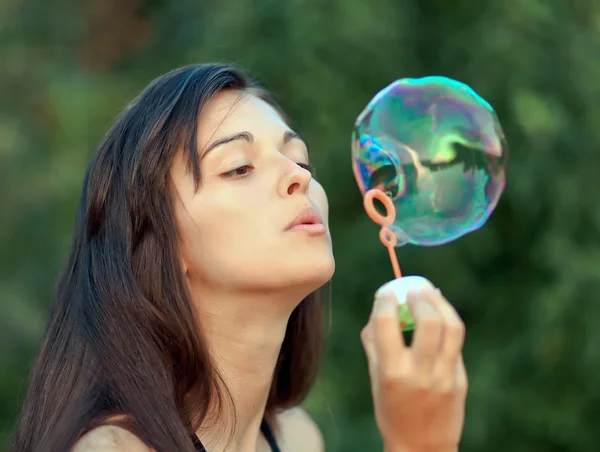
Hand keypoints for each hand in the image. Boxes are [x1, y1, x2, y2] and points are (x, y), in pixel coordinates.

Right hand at [360, 276, 467, 451]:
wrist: (422, 447)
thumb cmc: (391, 410)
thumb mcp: (376, 378)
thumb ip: (374, 343)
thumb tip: (379, 307)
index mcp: (392, 372)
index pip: (387, 324)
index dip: (386, 301)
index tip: (386, 293)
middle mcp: (420, 373)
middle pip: (428, 321)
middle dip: (419, 297)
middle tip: (411, 289)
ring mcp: (444, 377)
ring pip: (451, 327)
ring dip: (439, 302)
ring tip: (429, 293)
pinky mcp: (460, 379)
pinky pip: (456, 342)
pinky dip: (448, 320)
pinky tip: (440, 311)